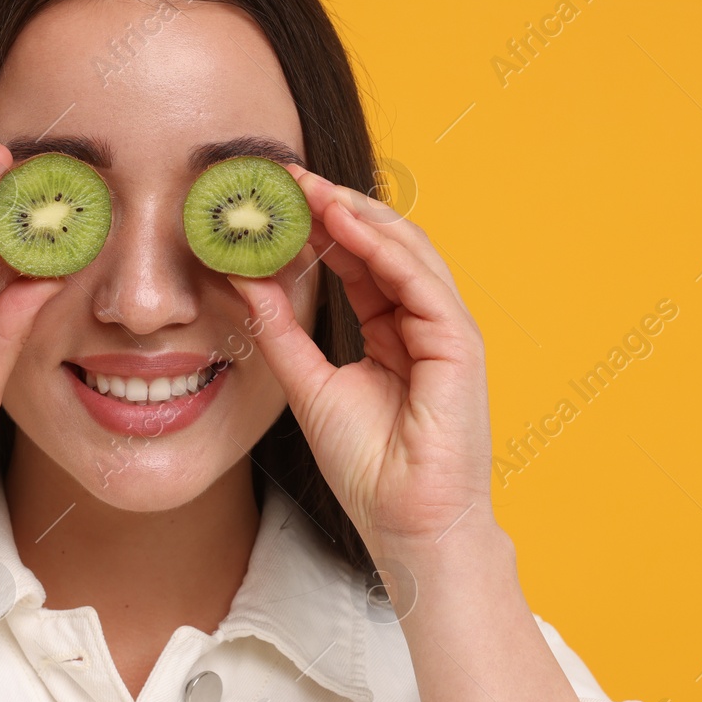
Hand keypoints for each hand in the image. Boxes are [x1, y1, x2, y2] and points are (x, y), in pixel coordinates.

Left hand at [224, 167, 496, 556]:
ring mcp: (445, 331)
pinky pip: (420, 282)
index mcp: (391, 332)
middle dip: (337, 207)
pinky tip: (345, 225)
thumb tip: (241, 278)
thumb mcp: (307, 382)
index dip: (319, 227)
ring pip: (407, 252)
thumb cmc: (367, 468)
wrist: (406, 523)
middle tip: (288, 177)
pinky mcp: (459, 344)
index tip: (276, 200)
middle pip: (384, 246)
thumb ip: (280, 329)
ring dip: (358, 215)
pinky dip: (383, 248)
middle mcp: (421, 324)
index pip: (358, 262)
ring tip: (310, 189)